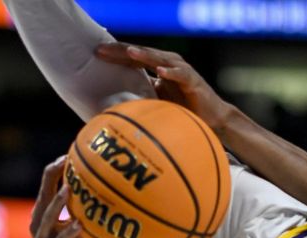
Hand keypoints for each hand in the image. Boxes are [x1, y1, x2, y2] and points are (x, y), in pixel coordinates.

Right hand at [30, 157, 84, 237]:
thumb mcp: (73, 227)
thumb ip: (77, 210)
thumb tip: (96, 190)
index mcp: (43, 214)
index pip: (46, 186)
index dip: (54, 169)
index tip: (68, 155)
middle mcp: (38, 223)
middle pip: (43, 195)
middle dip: (52, 178)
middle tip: (63, 162)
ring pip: (47, 217)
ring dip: (58, 202)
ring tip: (68, 189)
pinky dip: (69, 232)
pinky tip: (79, 224)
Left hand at [95, 42, 232, 132]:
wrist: (211, 118)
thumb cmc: (183, 109)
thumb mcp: (157, 99)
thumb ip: (142, 94)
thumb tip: (115, 100)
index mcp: (158, 67)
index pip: (133, 58)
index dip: (115, 54)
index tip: (95, 53)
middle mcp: (168, 63)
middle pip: (142, 54)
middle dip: (122, 51)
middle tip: (102, 50)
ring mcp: (181, 70)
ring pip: (160, 59)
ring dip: (145, 55)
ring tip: (129, 53)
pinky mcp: (193, 81)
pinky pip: (181, 75)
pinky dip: (171, 73)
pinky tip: (160, 71)